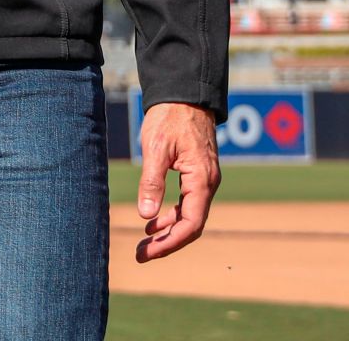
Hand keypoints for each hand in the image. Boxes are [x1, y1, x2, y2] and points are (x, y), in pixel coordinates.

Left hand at [134, 102, 219, 262]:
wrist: (185, 93)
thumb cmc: (170, 117)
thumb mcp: (156, 148)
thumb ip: (152, 182)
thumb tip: (146, 215)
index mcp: (201, 179)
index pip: (191, 224)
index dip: (170, 242)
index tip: (148, 253)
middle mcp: (208, 183)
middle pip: (191, 225)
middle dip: (167, 242)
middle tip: (141, 255)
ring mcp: (204, 179)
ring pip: (189, 215)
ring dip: (168, 231)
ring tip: (143, 242)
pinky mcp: (196, 173)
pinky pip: (187, 203)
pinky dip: (171, 215)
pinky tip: (152, 221)